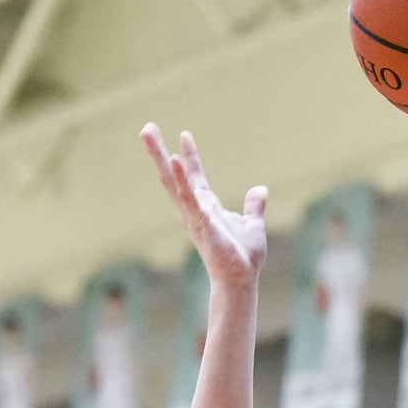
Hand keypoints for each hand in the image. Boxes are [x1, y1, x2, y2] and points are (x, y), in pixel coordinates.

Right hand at [141, 123, 268, 287]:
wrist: (241, 279)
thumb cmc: (244, 257)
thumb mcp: (253, 224)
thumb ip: (253, 206)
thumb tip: (260, 190)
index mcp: (206, 207)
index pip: (195, 176)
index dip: (190, 156)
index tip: (185, 134)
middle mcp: (194, 208)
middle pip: (172, 175)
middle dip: (158, 151)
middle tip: (146, 128)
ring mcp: (194, 215)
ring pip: (173, 181)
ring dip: (160, 156)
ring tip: (148, 133)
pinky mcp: (201, 223)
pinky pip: (188, 197)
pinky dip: (182, 179)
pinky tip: (175, 160)